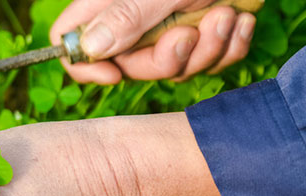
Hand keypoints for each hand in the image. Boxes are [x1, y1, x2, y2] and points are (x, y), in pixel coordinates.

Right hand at [50, 0, 256, 83]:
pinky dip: (229, 47)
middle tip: (189, 33)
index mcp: (109, 3)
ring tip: (225, 13)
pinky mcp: (204, 37)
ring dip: (207, 49)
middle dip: (165, 59)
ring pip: (174, 69)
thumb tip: (88, 48)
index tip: (114, 73)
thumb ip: (127, 15)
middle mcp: (134, 20)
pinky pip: (209, 63)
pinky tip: (239, 19)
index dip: (86, 66)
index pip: (70, 43)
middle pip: (128, 66)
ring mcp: (168, 30)